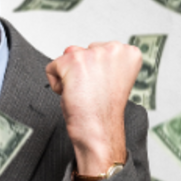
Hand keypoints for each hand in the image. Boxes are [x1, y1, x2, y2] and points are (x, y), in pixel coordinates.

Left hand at [45, 41, 141, 175]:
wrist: (99, 131)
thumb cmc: (104, 111)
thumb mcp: (110, 78)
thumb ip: (98, 59)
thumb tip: (71, 50)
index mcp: (128, 52)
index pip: (98, 49)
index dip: (95, 71)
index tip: (103, 86)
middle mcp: (114, 49)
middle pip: (82, 51)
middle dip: (81, 71)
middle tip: (93, 91)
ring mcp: (94, 53)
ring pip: (67, 58)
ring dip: (69, 77)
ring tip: (83, 93)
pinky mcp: (74, 61)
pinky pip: (51, 68)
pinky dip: (56, 84)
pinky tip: (72, 94)